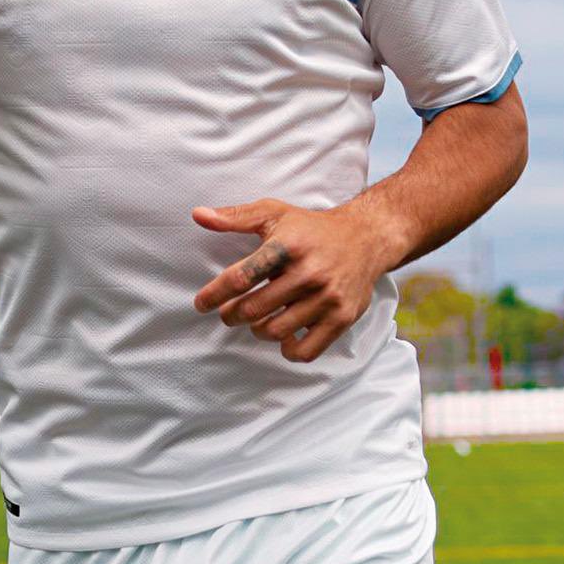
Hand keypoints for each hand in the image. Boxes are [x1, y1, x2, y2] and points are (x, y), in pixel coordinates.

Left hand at [191, 198, 394, 361]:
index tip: (201, 304)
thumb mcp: (274, 213)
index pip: (243, 276)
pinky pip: (306, 350)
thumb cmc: (311, 228)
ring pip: (276, 331)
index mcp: (289, 246)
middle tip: (228, 313)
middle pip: (255, 309)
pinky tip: (282, 336)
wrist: (365, 238)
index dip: (215, 294)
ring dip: (257, 330)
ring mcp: (327, 297)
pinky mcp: (342, 318)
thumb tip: (198, 215)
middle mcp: (309, 272)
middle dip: (232, 315)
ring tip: (255, 321)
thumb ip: (235, 217)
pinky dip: (287, 349)